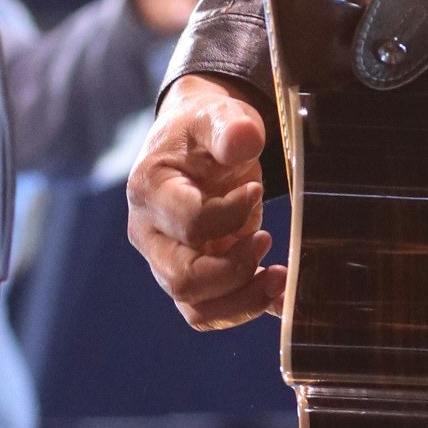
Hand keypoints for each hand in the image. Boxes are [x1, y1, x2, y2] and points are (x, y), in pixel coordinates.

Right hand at [126, 74, 282, 328]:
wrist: (195, 142)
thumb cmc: (203, 130)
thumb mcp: (217, 115)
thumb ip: (228, 127)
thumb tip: (242, 142)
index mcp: (150, 190)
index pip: (189, 223)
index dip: (230, 214)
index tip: (256, 189)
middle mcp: (149, 233)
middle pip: (183, 279)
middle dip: (236, 270)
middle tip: (267, 240)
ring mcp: (165, 259)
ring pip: (195, 306)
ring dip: (243, 300)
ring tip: (278, 276)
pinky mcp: (187, 275)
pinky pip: (208, 312)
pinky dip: (244, 308)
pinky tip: (275, 290)